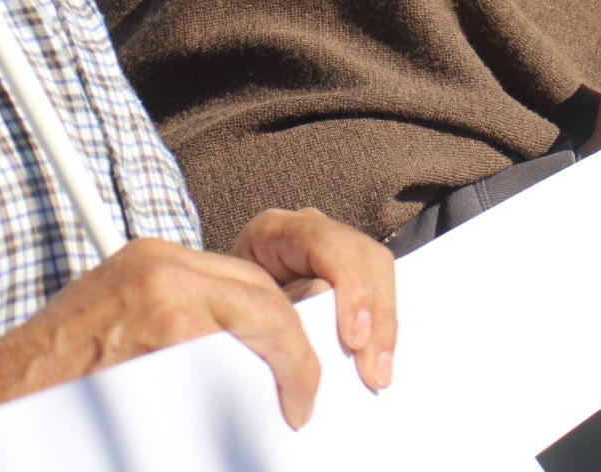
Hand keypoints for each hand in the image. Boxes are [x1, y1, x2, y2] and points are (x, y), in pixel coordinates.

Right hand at [0, 213, 394, 437]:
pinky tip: (291, 405)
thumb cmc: (57, 391)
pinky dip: (285, 366)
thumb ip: (192, 335)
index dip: (319, 306)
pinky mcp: (158, 314)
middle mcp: (165, 261)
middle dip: (332, 318)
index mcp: (163, 266)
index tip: (351, 350)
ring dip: (304, 355)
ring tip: (314, 402)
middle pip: (279, 272)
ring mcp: (160, 284)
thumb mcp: (130, 345)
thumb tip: (267, 362)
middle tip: (358, 374)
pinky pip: (248, 330)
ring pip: (269, 303)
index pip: (264, 270)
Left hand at [232, 208, 395, 396]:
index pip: (328, 245)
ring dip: (385, 324)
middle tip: (373, 367)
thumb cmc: (225, 304)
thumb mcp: (242, 304)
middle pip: (364, 256)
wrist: (215, 303)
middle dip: (377, 314)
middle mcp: (310, 228)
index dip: (351, 290)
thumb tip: (326, 312)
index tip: (354, 339)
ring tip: (378, 372)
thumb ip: (282, 305)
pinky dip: (382, 326)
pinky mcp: (346, 269)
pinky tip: (379, 360)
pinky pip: (378, 289)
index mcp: (275, 229)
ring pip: (379, 271)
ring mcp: (332, 244)